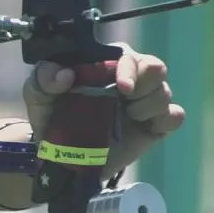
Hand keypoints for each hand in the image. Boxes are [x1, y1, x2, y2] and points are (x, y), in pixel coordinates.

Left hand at [21, 42, 185, 175]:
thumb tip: (64, 75)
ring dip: (146, 108)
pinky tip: (146, 127)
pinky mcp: (155, 125)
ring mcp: (145, 102)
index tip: (122, 88)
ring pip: (164, 94)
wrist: (60, 156)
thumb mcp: (38, 94)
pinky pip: (175, 117)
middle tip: (124, 103)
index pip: (130, 56)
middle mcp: (131, 78)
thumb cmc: (52, 115)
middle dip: (143, 87)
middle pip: (157, 69)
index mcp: (107, 64)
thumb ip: (43, 78)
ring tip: (124, 119)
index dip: (130, 69)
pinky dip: (166, 120)